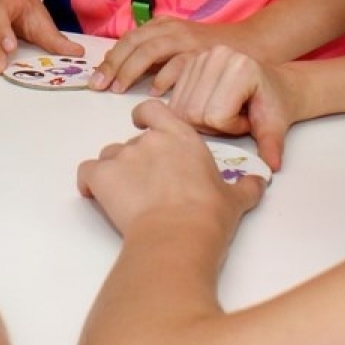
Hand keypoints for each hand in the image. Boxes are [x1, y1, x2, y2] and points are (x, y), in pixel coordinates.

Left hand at [76, 99, 264, 240]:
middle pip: (130, 142)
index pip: (153, 111)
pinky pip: (86, 172)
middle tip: (144, 188)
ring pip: (108, 156)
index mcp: (181, 138)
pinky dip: (88, 183)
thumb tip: (258, 183)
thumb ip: (245, 187)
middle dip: (133, 162)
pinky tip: (94, 196)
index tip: (141, 126)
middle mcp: (150, 140)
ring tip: (124, 199)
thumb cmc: (209, 216)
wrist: (178, 234)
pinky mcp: (102, 176)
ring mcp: (123, 156)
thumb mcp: (235, 200)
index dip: (144, 117)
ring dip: (113, 173)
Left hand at [89, 16, 226, 92]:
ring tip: (118, 89)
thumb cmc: (209, 51)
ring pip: (150, 50)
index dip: (110, 59)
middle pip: (134, 43)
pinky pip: (178, 64)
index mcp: (164, 26)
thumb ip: (153, 55)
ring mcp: (188, 40)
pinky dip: (163, 77)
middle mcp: (173, 30)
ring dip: (130, 70)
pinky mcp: (203, 54)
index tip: (96, 78)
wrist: (251, 44)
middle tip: (99, 85)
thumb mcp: (177, 45)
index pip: (128, 39)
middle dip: (113, 65)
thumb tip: (121, 69)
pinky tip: (153, 92)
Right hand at [163, 46, 297, 170]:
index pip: (216, 116)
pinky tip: (210, 104)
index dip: (232, 127)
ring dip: (201, 118)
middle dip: (214, 125)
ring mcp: (202, 56)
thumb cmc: (273, 105)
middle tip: (234, 117)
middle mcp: (218, 55)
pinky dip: (190, 110)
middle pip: (194, 113)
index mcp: (241, 67)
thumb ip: (272, 145)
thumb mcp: (275, 126)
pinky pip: (176, 100)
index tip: (247, 120)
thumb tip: (273, 167)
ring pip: (182, 109)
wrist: (273, 85)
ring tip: (224, 110)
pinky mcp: (190, 61)